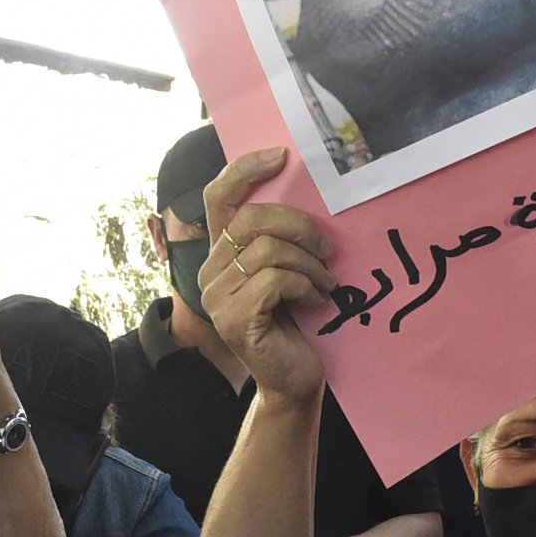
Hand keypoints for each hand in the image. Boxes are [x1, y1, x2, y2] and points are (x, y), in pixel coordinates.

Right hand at [201, 148, 337, 405]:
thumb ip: (278, 240)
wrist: (293, 380)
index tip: (281, 156)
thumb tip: (304, 195)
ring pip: (268, 251)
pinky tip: (317, 301)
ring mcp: (217, 299)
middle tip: (326, 249)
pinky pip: (275, 280)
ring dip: (309, 264)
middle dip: (299, 227)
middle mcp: (209, 274)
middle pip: (251, 220)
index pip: (219, 198)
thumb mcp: (286, 273)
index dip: (245, 170)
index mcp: (220, 255)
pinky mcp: (234, 320)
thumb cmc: (295, 325)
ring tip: (326, 283)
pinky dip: (305, 286)